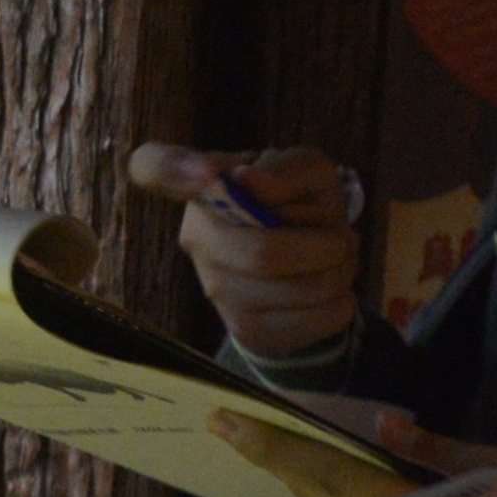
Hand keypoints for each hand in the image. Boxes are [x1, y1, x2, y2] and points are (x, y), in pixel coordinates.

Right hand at [129, 142, 360, 357]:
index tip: (208, 175)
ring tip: (338, 261)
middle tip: (342, 239)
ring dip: (341, 272)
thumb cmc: (300, 205)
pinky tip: (331, 290)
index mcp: (203, 188)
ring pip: (301, 289)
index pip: (154, 166)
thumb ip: (285, 169)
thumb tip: (249, 180)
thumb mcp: (308, 172)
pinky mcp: (246, 330)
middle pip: (262, 254)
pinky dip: (342, 302)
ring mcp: (216, 289)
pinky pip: (315, 319)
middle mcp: (196, 238)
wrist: (308, 268)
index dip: (172, 171)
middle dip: (326, 247)